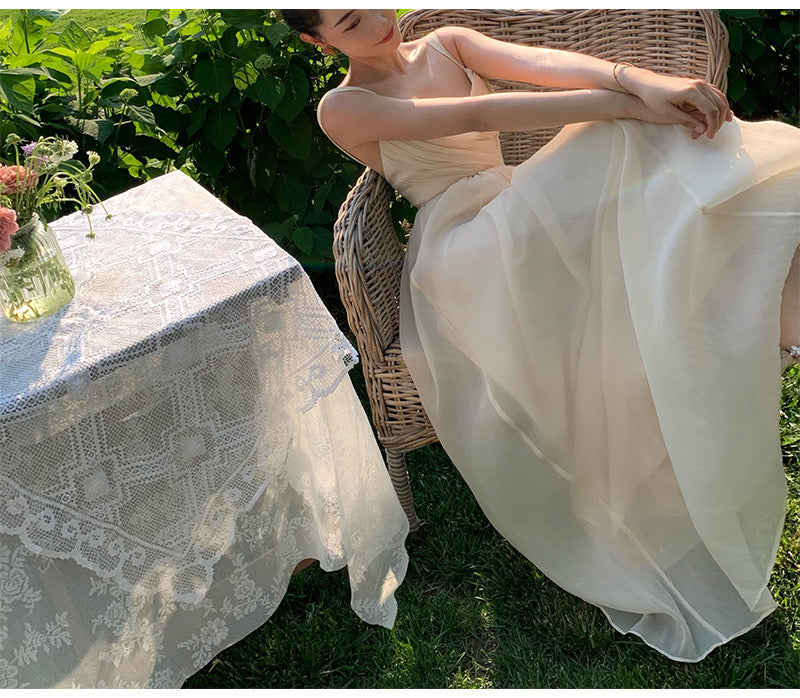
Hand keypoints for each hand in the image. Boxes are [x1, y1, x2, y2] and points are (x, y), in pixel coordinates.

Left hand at [618, 65, 732, 138]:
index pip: (711, 110)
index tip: (710, 136)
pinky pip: (714, 93)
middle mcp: (698, 84)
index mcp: (691, 92)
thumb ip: (686, 121)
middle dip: (718, 121)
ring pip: (720, 98)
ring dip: (721, 113)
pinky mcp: (698, 83)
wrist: (648, 84)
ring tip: (715, 127)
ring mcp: (699, 82)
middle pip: (719, 104)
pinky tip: (716, 115)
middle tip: (712, 134)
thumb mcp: (667, 114)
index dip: (713, 125)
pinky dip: (718, 104)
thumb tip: (703, 129)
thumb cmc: (654, 99)